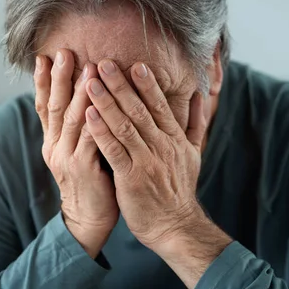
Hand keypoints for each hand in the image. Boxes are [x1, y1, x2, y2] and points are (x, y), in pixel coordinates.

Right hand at [34, 50, 118, 257]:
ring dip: (80, 93)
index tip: (44, 56)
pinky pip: (89, 139)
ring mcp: (66, 157)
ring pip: (72, 119)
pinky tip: (100, 104)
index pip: (44, 105)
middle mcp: (55, 146)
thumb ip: (77, 128)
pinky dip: (94, 120)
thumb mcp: (77, 151)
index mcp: (53, 141)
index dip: (43, 81)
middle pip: (55, 106)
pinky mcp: (82, 168)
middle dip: (59, 78)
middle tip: (64, 52)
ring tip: (88, 69)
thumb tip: (83, 98)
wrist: (88, 218)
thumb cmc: (90, 180)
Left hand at [83, 59, 208, 248]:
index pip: (159, 105)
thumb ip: (196, 123)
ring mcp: (146, 162)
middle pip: (139, 110)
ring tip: (90, 82)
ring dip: (106, 102)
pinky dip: (101, 132)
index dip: (147, 84)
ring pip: (124, 126)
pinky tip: (88, 116)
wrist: (175, 226)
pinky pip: (114, 151)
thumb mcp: (193, 154)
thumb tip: (201, 95)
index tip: (135, 63)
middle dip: (120, 85)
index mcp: (174, 139)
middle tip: (104, 63)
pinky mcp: (131, 178)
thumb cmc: (179, 189)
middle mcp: (161, 146)